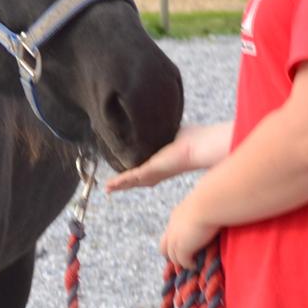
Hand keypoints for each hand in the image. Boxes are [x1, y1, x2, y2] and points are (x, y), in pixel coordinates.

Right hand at [105, 123, 228, 193]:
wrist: (199, 146)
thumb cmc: (192, 139)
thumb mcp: (171, 133)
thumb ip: (163, 130)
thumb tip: (159, 119)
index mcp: (162, 164)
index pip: (144, 170)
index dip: (133, 173)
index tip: (124, 174)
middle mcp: (157, 172)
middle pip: (135, 179)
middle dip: (122, 182)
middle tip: (110, 187)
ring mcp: (152, 174)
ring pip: (131, 180)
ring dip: (119, 184)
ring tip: (107, 188)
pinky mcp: (149, 172)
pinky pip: (130, 178)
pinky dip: (119, 182)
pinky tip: (110, 185)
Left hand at [159, 196, 218, 268]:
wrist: (210, 203)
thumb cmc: (214, 200)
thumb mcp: (205, 204)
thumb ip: (204, 209)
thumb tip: (215, 206)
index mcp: (177, 215)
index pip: (169, 233)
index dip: (174, 241)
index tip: (184, 246)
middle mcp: (172, 227)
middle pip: (163, 247)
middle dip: (171, 255)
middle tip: (182, 261)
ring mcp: (175, 239)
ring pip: (172, 257)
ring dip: (181, 262)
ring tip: (191, 264)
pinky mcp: (182, 248)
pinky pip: (183, 262)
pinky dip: (189, 265)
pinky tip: (196, 265)